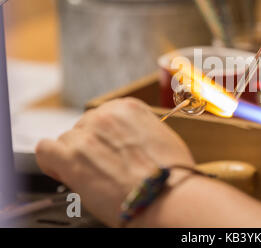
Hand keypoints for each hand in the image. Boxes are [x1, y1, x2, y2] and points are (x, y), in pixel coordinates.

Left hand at [35, 98, 193, 226]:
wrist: (166, 196)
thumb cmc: (171, 174)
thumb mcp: (162, 138)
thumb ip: (139, 132)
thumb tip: (128, 142)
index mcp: (128, 108)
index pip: (103, 115)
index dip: (104, 136)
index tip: (108, 150)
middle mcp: (106, 116)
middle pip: (84, 127)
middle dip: (91, 146)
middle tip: (104, 167)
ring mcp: (87, 135)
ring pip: (67, 141)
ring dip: (75, 156)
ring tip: (92, 176)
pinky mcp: (71, 157)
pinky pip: (46, 150)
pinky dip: (52, 162)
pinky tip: (66, 172)